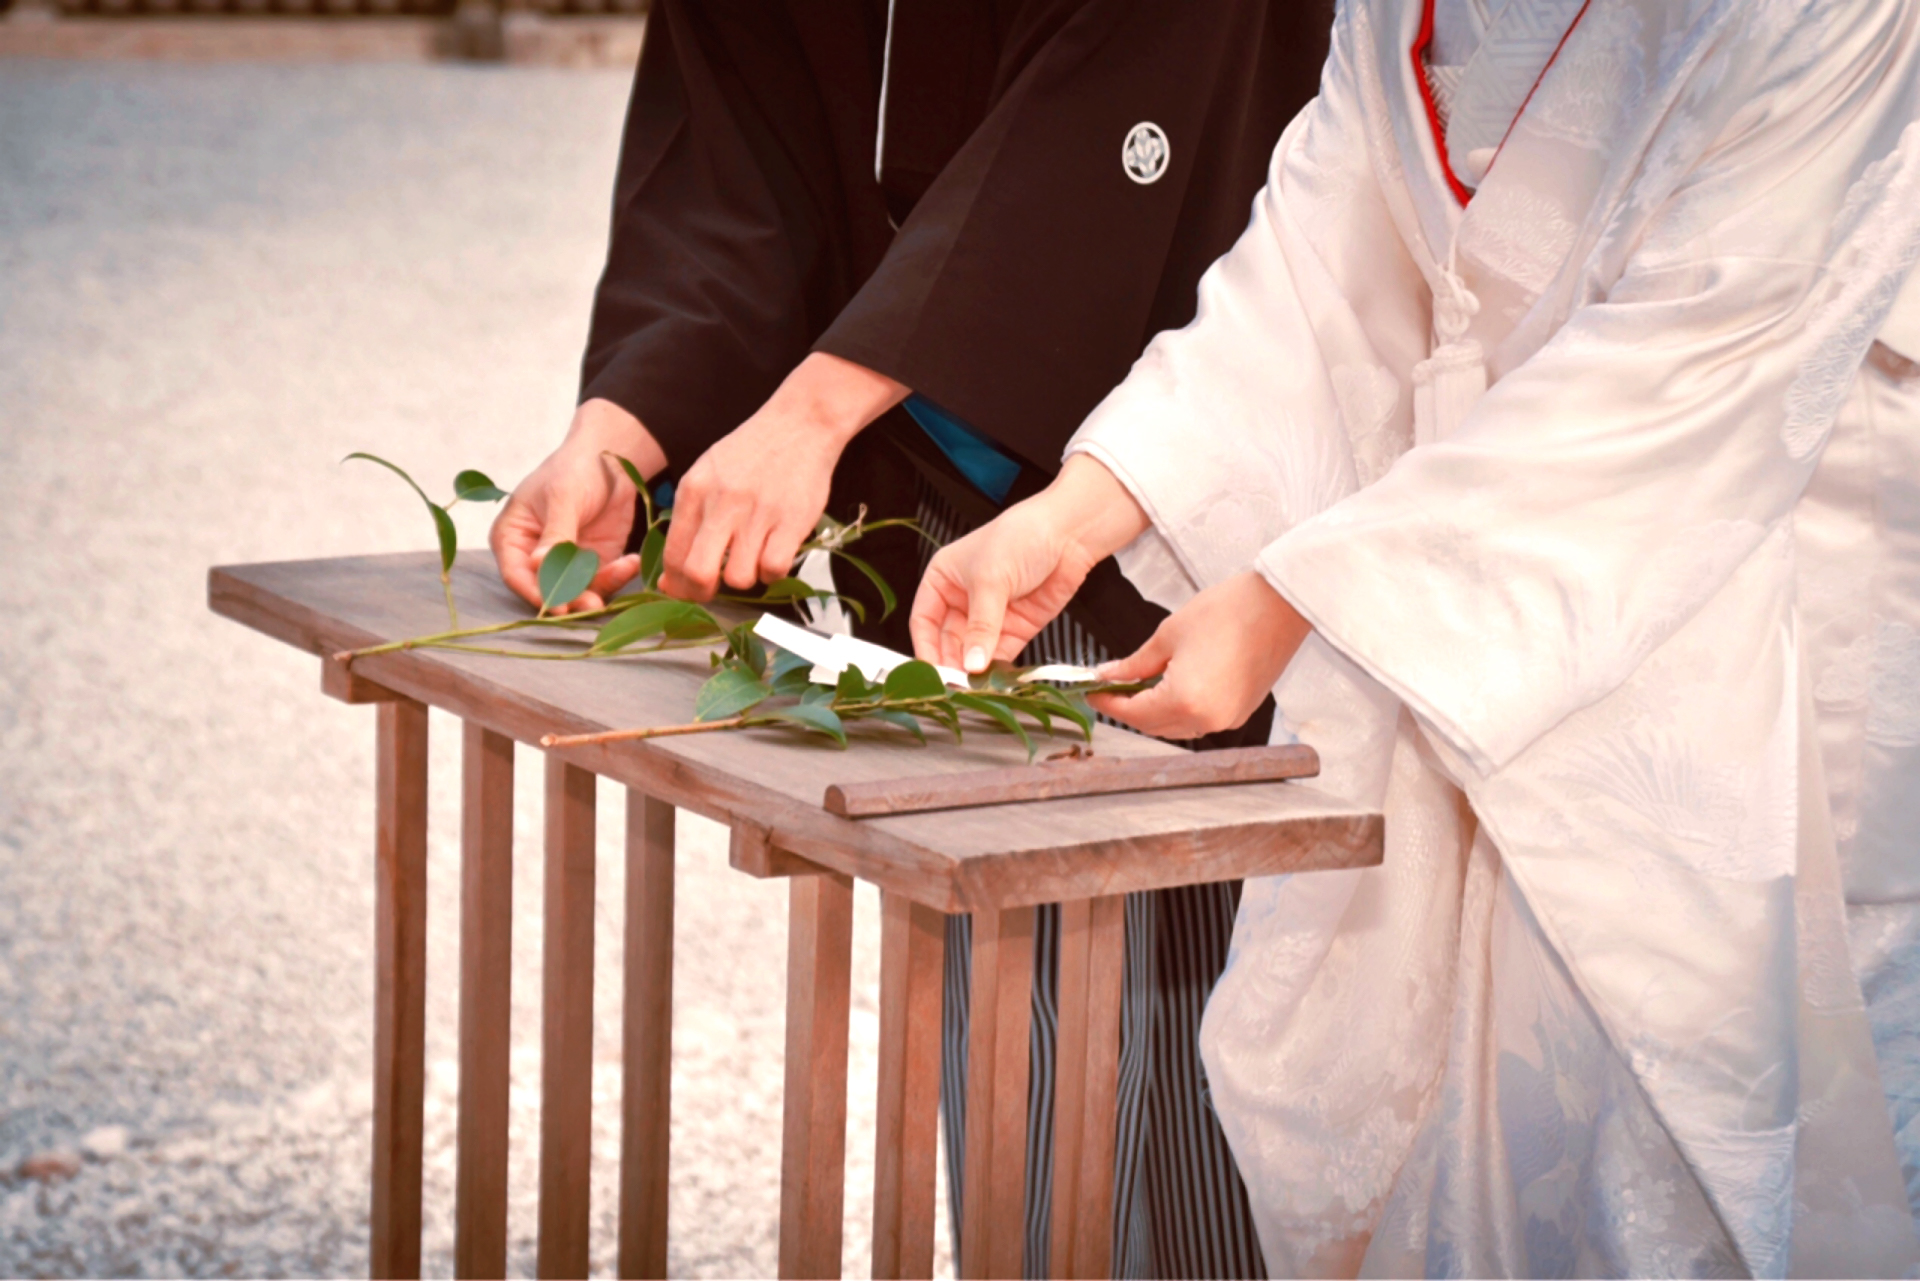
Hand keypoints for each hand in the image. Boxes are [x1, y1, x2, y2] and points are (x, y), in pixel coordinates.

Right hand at [490, 398, 665, 613]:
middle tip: (592, 605)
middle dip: (571, 598)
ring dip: (598, 591)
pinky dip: (618, 575)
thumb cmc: (574, 469)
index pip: (517, 574)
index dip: (536, 592)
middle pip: (547, 590)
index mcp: (513, 537)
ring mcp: (566, 563)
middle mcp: (535, 556)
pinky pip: (603, 581)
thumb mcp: (563, 498)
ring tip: (620, 572)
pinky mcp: (594, 564)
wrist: (610, 459)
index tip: (558, 606)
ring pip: (577, 592)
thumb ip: (555, 534)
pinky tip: (631, 561)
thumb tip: (537, 564)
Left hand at [659, 352, 907, 599]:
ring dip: (745, 578)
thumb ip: (690, 521)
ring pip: (739, 578)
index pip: (673, 556)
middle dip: (702, 593)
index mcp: (694, 491)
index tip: (686, 588)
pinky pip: (774, 570)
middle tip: (713, 590)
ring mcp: (757, 513)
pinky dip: (773, 572)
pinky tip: (775, 554)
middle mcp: (721, 503)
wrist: (799, 424)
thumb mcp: (708, 474)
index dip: (677, 584)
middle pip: (698, 573)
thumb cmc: (752, 453)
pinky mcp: (791, 522)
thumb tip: (672, 578)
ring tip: (752, 558)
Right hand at [910, 455, 1149, 671]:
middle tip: (956, 686)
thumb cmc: (1022, 536)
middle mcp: (963, 599)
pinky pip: (1001, 654)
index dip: (925, 647)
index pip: (924, 621)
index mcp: (943, 579)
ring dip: (975, 670)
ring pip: (974, 651)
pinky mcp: (1016, 626)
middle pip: (948, 641)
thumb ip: (980, 626)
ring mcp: (990, 615)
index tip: (932, 673)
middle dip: (951, 663)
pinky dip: (998, 669)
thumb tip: (971, 663)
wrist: (1069, 534)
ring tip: (976, 688)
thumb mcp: (991, 580)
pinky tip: (997, 680)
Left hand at [1089, 571, 1310, 738]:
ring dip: (1153, 713)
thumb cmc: (1228, 611)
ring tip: (1136, 687)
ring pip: (1176, 727)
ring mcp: (1227, 719)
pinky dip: (1179, 711)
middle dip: (1128, 710)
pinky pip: (1199, 721)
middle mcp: (1207, 719)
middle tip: (1109, 688)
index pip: (1133, 713)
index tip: (1092, 692)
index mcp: (1184, 700)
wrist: (1279, 605)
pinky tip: (1168, 689)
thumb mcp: (1169, 635)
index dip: (1108, 704)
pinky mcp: (1241, 712)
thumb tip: (1108, 675)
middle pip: (1153, 726)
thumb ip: (1134, 663)